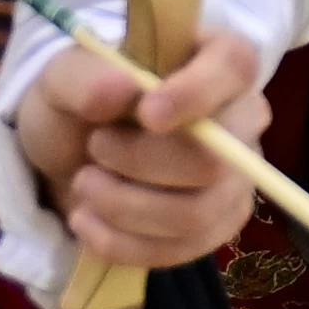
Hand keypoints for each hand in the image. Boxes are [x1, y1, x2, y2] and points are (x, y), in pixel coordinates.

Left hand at [10, 26, 273, 273]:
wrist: (74, 152)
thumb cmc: (83, 100)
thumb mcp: (65, 76)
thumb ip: (85, 79)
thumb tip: (119, 89)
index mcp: (217, 59)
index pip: (233, 68)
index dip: (196, 94)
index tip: (147, 114)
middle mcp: (243, 117)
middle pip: (217, 158)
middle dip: (140, 164)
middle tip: (94, 149)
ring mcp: (237, 177)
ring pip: (197, 213)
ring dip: (125, 207)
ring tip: (85, 185)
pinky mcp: (218, 225)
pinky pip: (184, 249)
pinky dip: (124, 243)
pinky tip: (88, 222)